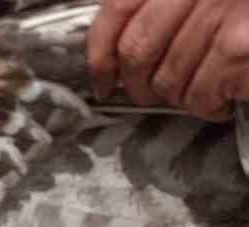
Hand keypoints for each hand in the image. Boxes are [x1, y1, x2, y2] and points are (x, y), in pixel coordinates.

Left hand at [88, 0, 248, 118]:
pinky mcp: (236, 48)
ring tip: (206, 89)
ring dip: (183, 97)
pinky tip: (226, 100)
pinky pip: (198, 96)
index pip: (119, 8)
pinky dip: (209, 108)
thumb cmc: (246, 12)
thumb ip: (168, 7)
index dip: (100, 52)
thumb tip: (120, 55)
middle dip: (138, 85)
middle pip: (138, 51)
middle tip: (154, 95)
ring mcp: (220, 13)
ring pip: (168, 80)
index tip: (103, 79)